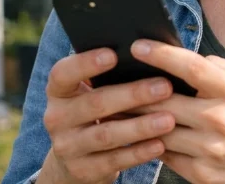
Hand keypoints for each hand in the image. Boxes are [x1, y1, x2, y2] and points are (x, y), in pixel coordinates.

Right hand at [37, 47, 177, 183]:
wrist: (74, 160)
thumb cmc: (92, 112)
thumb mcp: (87, 93)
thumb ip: (105, 77)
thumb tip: (145, 55)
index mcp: (57, 91)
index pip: (63, 73)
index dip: (86, 63)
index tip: (114, 54)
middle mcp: (56, 117)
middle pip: (94, 103)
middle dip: (132, 94)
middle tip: (165, 87)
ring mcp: (67, 146)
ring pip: (106, 135)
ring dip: (140, 127)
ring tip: (169, 119)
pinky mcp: (82, 170)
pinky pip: (114, 161)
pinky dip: (138, 152)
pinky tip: (160, 144)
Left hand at [128, 40, 224, 183]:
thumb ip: (223, 67)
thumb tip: (191, 56)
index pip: (192, 67)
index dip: (162, 54)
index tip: (138, 45)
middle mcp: (221, 120)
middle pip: (164, 100)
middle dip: (134, 89)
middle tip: (113, 78)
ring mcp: (210, 150)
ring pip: (158, 129)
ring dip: (134, 118)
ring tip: (115, 106)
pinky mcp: (202, 174)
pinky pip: (165, 154)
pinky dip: (150, 142)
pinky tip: (138, 133)